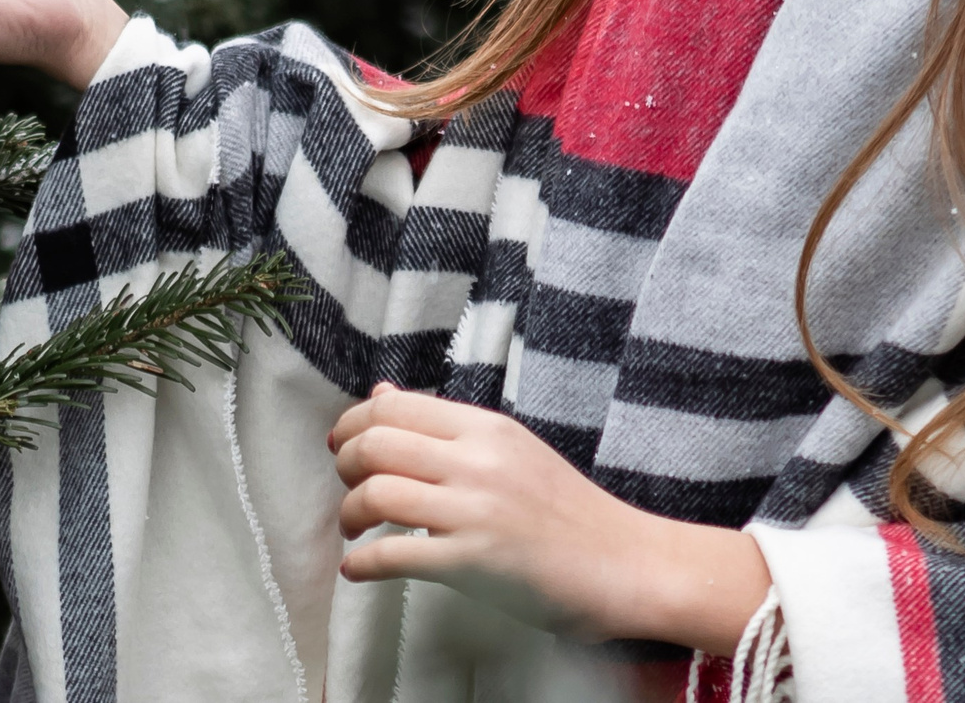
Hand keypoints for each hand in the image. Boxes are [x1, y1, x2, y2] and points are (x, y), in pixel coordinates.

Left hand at [327, 384, 770, 653]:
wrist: (625, 563)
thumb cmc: (568, 511)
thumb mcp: (510, 449)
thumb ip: (446, 427)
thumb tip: (382, 394)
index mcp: (488, 428)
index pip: (395, 405)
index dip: (352, 423)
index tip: (339, 445)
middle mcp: (479, 461)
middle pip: (376, 443)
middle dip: (344, 466)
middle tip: (347, 487)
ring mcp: (476, 511)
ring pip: (377, 493)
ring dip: (349, 515)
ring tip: (353, 529)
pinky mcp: (474, 562)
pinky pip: (396, 555)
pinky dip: (363, 564)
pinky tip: (357, 570)